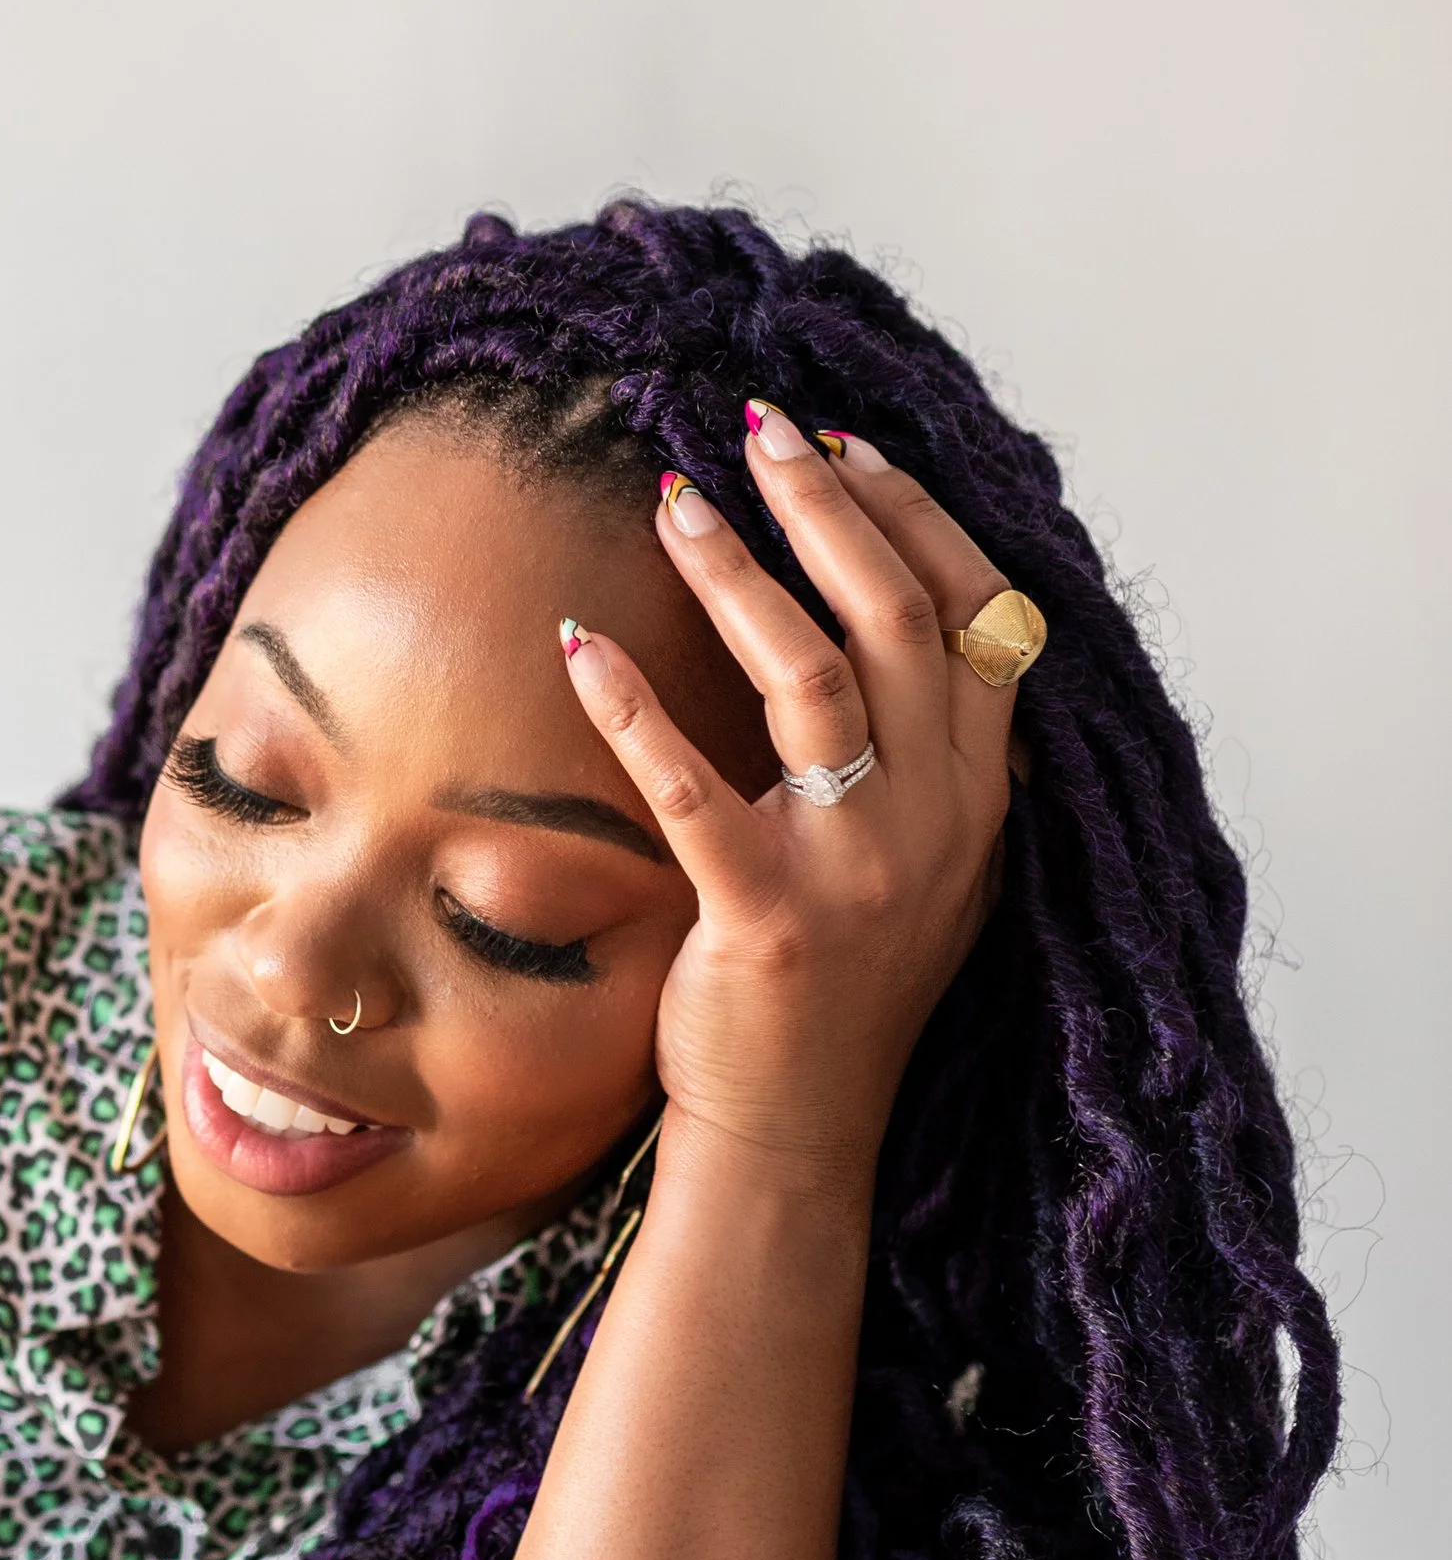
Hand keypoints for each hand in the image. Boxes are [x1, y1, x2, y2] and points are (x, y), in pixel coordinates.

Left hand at [561, 408, 1019, 1190]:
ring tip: (677, 500)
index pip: (977, 615)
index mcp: (980, 793)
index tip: (849, 446)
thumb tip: (885, 616)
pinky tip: (581, 642)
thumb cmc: (841, 982)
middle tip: (760, 428)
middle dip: (828, 506)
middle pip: (898, 618)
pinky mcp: (767, 914)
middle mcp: (939, 818)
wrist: (797, 1132)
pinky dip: (634, 704)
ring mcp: (859, 867)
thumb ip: (923, 752)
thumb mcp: (923, 859)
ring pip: (812, 675)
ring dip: (740, 573)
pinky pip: (693, 787)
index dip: (916, 518)